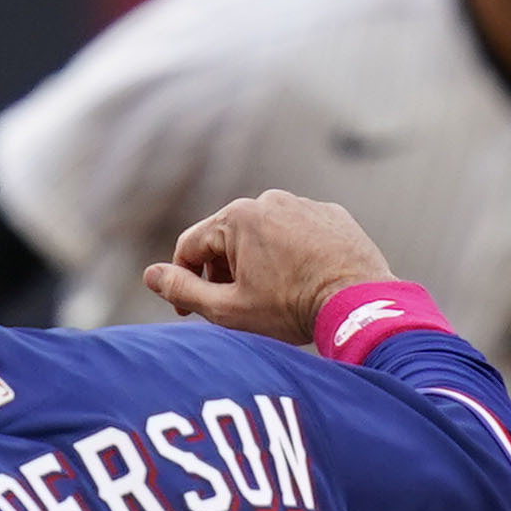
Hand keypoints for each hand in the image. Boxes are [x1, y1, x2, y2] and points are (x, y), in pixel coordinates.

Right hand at [142, 191, 397, 342]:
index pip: (190, 246)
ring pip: (264, 234)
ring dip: (256, 261)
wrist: (359, 303)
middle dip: (222, 271)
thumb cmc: (291, 307)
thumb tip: (151, 275)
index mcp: (237, 217)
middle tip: (232, 307)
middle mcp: (269, 199)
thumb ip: (183, 290)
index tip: (188, 311)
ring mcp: (304, 204)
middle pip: (226, 238)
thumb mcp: (228, 308)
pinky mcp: (332, 214)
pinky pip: (298, 232)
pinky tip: (301, 282)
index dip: (182, 281)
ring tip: (271, 296)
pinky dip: (292, 253)